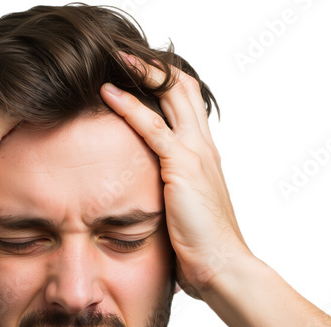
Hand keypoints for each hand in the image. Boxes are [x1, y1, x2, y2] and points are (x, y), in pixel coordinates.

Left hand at [99, 53, 252, 298]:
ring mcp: (196, 154)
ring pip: (172, 94)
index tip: (136, 72)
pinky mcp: (183, 167)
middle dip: (154, 66)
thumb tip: (143, 205)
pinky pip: (153, 127)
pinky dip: (129, 105)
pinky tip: (107, 92)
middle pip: (183, 88)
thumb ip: (166, 198)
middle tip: (124, 53)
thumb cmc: (201, 252)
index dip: (163, 83)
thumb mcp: (181, 215)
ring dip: (141, 71)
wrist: (223, 268)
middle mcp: (204, 148)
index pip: (186, 105)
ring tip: (114, 57)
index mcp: (204, 157)